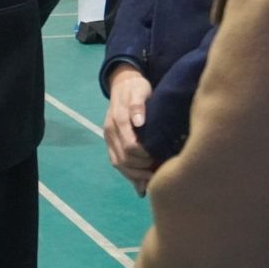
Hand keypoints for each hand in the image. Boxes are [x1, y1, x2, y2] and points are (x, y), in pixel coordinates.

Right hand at [104, 67, 157, 194]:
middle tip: (159, 171)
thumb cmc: (136, 88)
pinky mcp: (111, 143)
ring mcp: (109, 138)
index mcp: (118, 120)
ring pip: (118, 164)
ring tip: (152, 179)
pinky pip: (117, 162)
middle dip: (141, 168)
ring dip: (135, 175)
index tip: (159, 157)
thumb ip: (138, 105)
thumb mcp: (139, 90)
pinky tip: (141, 183)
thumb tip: (139, 121)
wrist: (123, 84)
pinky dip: (129, 175)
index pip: (130, 146)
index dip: (145, 155)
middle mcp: (110, 131)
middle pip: (123, 159)